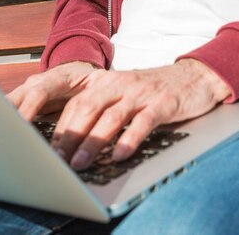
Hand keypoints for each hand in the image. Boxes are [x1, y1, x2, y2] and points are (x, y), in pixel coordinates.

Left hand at [11, 59, 230, 170]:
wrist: (194, 76)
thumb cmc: (153, 90)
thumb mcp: (124, 93)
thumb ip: (102, 109)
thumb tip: (72, 142)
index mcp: (107, 81)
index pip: (76, 103)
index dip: (59, 126)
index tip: (45, 150)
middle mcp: (121, 84)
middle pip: (88, 108)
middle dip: (69, 136)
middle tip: (55, 160)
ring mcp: (141, 93)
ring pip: (111, 117)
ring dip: (93, 141)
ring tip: (79, 163)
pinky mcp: (162, 103)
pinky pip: (143, 121)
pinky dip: (130, 138)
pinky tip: (121, 155)